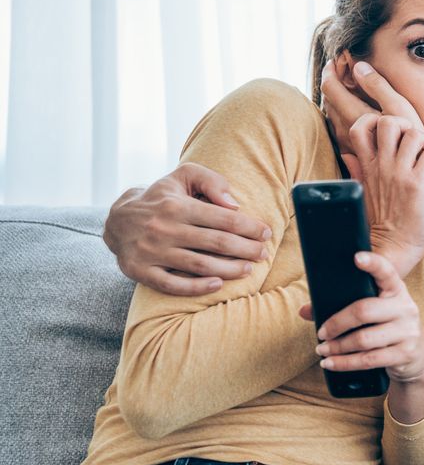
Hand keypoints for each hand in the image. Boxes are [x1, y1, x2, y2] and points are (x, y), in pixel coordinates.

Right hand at [103, 163, 270, 295]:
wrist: (116, 219)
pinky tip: (218, 284)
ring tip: (249, 270)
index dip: (249, 227)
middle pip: (216, 243)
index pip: (223, 218)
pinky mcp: (140, 270)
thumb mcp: (182, 177)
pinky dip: (197, 287)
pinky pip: (173, 285)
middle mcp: (163, 228)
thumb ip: (211, 181)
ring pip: (199, 265)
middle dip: (246, 249)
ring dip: (229, 269)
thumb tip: (234, 204)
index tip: (266, 233)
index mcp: (176, 205)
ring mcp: (151, 251)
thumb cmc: (161, 198)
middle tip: (263, 254)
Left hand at [300, 251, 423, 392]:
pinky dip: (344, 363)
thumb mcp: (375, 315)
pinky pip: (369, 359)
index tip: (356, 257)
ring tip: (322, 349)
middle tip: (321, 332)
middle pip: (364, 311)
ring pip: (363, 339)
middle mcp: (406, 307)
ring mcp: (408, 331)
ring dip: (337, 346)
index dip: (373, 264)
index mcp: (397, 290)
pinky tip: (331, 363)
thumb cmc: (387, 329)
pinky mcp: (406, 353)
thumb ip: (344, 308)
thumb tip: (304, 311)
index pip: (387, 272)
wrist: (418, 358)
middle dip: (336, 323)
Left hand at [320, 56, 423, 172]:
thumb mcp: (399, 109)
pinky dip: (345, 115)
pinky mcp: (355, 153)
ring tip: (351, 88)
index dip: (331, 71)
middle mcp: (345, 131)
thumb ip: (378, 87)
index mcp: (354, 116)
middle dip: (334, 82)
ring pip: (334, 116)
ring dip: (339, 99)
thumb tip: (358, 67)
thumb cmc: (412, 145)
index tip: (337, 60)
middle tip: (345, 70)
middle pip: (329, 100)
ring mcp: (348, 144)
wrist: (415, 184)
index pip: (330, 87)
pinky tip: (359, 113)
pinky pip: (342, 129)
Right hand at [345, 113, 423, 277]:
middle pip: (389, 122)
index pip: (361, 127)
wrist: (393, 251)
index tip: (390, 135)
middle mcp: (382, 166)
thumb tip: (347, 153)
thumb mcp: (362, 192)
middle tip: (413, 142)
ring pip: (414, 134)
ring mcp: (399, 174)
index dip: (375, 120)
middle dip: (405, 125)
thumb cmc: (382, 223)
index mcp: (366, 167)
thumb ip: (357, 170)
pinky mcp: (417, 184)